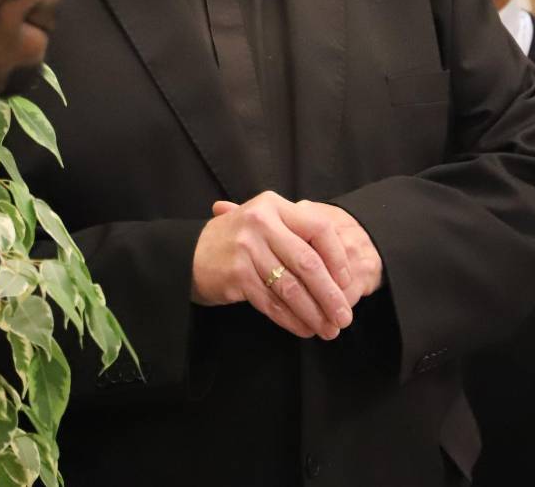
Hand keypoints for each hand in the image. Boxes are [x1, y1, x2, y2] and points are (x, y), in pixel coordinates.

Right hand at [191, 191, 352, 339]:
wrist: (188, 255)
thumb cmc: (236, 241)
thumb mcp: (265, 224)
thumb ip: (298, 238)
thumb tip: (343, 274)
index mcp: (274, 205)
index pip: (319, 228)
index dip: (337, 257)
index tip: (347, 282)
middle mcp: (261, 222)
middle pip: (308, 262)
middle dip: (330, 294)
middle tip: (345, 317)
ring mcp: (247, 248)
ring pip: (291, 287)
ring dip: (313, 312)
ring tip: (328, 329)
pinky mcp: (236, 274)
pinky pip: (272, 302)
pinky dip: (291, 319)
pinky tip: (303, 328)